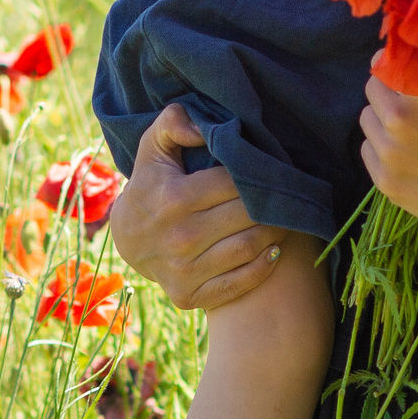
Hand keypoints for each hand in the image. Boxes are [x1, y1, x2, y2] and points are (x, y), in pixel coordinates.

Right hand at [106, 105, 284, 310]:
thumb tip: (201, 126)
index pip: (233, 182)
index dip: (257, 173)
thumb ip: (173, 123)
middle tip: (291, 194)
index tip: (274, 169)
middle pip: (247, 215)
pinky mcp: (188, 295)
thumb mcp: (152, 148)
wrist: (126, 240)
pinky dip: (263, 267)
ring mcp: (184, 270)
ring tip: (287, 219)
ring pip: (249, 247)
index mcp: (173, 198)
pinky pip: (239, 283)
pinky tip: (274, 250)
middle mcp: (179, 236)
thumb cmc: (150, 185)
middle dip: (273, 203)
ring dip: (276, 232)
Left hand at [359, 68, 417, 235]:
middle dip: (388, 92)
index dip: (397, 65)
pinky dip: (381, 150)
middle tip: (408, 103)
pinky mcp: (386, 182)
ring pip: (367, 121)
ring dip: (382, 120)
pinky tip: (407, 154)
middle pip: (372, 90)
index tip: (406, 72)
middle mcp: (399, 118)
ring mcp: (390, 153)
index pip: (386, 62)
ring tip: (409, 130)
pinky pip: (368, 153)